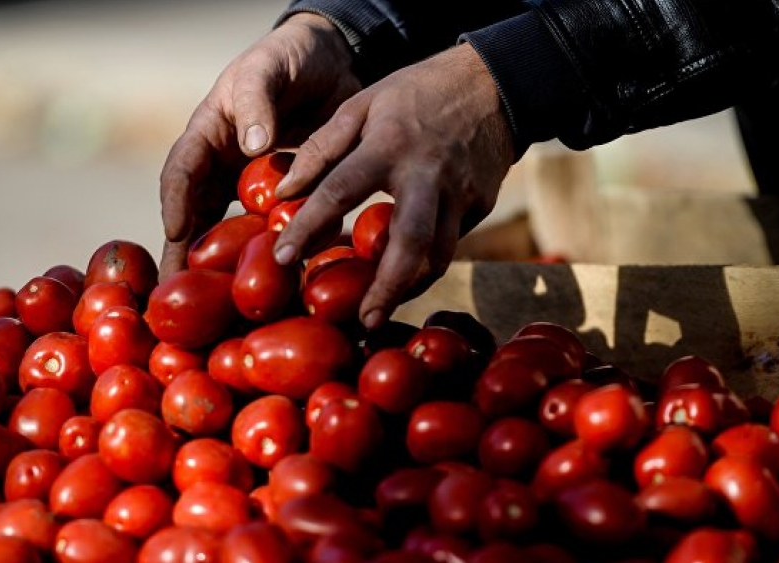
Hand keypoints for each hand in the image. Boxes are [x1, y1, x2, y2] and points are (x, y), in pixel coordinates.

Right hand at [158, 13, 360, 278]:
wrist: (331, 61)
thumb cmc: (288, 58)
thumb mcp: (266, 69)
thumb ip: (257, 101)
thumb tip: (252, 146)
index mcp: (208, 136)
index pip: (181, 172)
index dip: (176, 203)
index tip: (176, 233)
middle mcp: (224, 168)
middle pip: (198, 217)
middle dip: (187, 256)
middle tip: (177, 295)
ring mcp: (253, 187)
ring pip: (234, 232)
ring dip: (227, 267)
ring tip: (222, 306)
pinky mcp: (286, 199)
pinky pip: (276, 230)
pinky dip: (275, 255)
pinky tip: (281, 286)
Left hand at [273, 43, 514, 329]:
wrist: (495, 84)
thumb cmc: (417, 93)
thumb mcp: (363, 104)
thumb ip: (322, 147)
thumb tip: (285, 190)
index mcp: (389, 146)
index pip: (339, 192)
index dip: (308, 227)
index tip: (283, 259)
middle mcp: (426, 176)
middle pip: (408, 243)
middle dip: (386, 288)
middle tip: (362, 321)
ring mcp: (459, 195)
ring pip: (438, 256)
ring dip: (409, 288)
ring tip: (379, 310)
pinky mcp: (480, 207)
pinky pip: (450, 244)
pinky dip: (426, 265)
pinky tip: (405, 277)